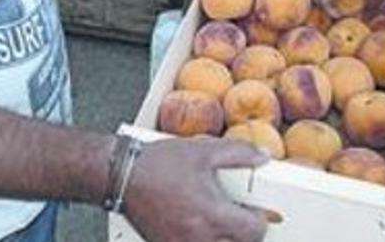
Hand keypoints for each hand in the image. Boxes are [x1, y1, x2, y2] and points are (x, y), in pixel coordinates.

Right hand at [124, 137, 269, 241]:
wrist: (122, 176)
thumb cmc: (158, 165)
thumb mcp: (205, 151)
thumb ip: (239, 154)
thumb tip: (262, 158)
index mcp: (213, 215)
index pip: (254, 233)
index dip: (259, 220)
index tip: (254, 210)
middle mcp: (199, 237)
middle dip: (243, 234)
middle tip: (238, 217)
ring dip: (224, 240)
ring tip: (219, 223)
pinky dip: (203, 241)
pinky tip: (198, 228)